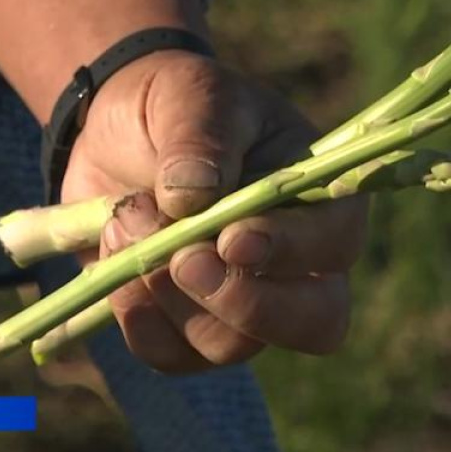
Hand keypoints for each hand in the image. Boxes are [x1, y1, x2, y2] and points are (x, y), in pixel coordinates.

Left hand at [61, 51, 367, 372]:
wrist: (115, 130)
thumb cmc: (176, 105)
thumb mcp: (191, 95)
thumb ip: (200, 137)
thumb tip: (192, 196)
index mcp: (320, 198)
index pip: (335, 242)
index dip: (291, 251)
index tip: (231, 239)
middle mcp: (296, 265)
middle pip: (312, 323)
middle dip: (243, 303)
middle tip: (182, 261)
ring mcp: (244, 305)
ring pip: (230, 345)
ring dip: (169, 295)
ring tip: (125, 220)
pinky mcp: (186, 328)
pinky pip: (172, 355)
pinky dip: (137, 317)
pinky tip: (115, 259)